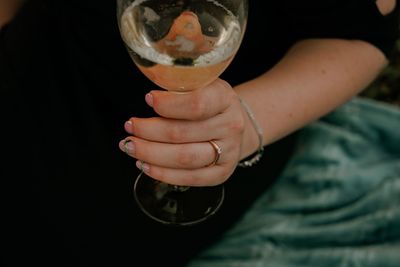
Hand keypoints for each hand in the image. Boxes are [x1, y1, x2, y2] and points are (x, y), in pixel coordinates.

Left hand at [119, 78, 247, 185]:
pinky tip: (145, 165)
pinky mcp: (221, 173)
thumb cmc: (209, 102)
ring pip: (184, 158)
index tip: (148, 99)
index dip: (168, 104)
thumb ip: (178, 87)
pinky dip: (163, 173)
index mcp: (225, 99)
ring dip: (150, 153)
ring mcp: (228, 152)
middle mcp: (231, 126)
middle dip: (148, 131)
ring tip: (130, 146)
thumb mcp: (200, 84)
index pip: (196, 104)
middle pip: (182, 133)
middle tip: (129, 126)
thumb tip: (150, 98)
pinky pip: (190, 178)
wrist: (232, 124)